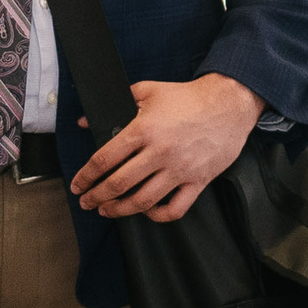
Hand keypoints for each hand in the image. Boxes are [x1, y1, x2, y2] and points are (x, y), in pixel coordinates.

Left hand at [70, 75, 261, 222]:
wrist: (229, 103)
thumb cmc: (188, 97)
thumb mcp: (149, 91)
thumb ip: (116, 102)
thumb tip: (85, 121)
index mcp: (143, 130)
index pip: (104, 160)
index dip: (86, 176)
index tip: (78, 185)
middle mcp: (160, 153)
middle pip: (119, 184)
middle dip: (96, 197)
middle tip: (86, 202)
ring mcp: (179, 169)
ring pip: (143, 201)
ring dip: (119, 210)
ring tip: (107, 210)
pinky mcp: (198, 181)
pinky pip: (175, 209)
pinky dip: (157, 216)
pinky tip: (146, 212)